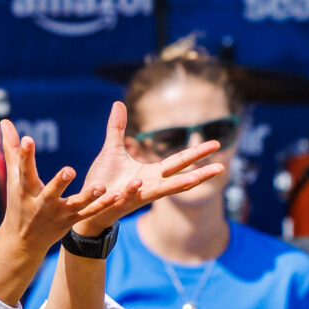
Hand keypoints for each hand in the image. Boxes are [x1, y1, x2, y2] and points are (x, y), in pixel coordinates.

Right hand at [0, 118, 114, 261]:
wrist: (25, 240)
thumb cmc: (19, 202)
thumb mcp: (13, 178)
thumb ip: (12, 149)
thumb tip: (5, 121)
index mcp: (25, 190)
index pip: (24, 171)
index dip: (24, 155)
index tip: (27, 139)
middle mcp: (42, 204)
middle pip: (51, 193)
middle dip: (59, 183)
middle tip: (70, 170)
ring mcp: (59, 214)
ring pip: (76, 205)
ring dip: (89, 197)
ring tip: (101, 186)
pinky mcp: (72, 220)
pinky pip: (90, 213)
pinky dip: (103, 205)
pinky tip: (117, 195)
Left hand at [67, 101, 224, 238]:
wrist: (87, 204)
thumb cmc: (102, 180)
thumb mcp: (111, 149)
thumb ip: (117, 128)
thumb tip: (119, 103)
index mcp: (152, 174)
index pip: (179, 162)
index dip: (196, 153)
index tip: (215, 144)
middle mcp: (151, 186)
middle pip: (181, 179)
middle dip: (201, 174)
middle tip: (221, 168)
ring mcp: (139, 195)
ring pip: (162, 191)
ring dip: (179, 185)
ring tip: (195, 180)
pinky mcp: (122, 202)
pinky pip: (129, 195)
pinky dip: (132, 189)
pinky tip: (137, 181)